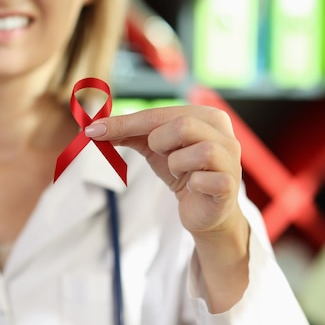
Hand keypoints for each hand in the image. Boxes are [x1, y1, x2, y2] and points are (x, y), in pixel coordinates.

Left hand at [86, 105, 249, 311]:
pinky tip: (192, 187)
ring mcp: (231, 160)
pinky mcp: (229, 186)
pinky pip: (206, 180)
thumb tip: (94, 128)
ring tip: (179, 171)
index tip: (93, 130)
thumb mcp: (154, 148)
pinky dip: (192, 183)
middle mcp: (224, 134)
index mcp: (206, 116)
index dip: (125, 123)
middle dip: (160, 143)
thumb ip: (128, 134)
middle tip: (161, 154)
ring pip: (200, 151)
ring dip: (177, 163)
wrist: (205, 211)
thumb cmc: (182, 172)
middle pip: (183, 125)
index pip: (159, 114)